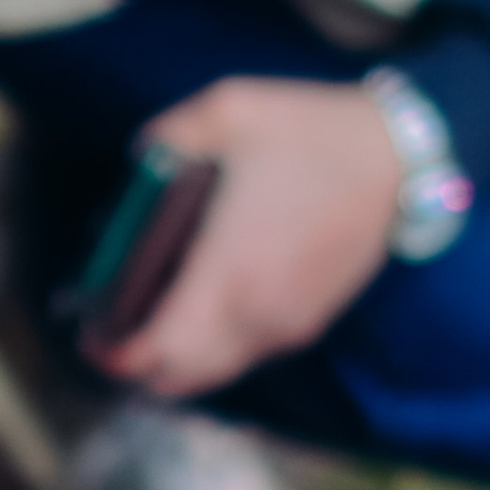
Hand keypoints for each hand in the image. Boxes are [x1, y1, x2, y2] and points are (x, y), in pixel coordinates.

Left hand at [104, 78, 402, 397]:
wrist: (401, 155)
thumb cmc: (309, 131)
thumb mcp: (225, 111)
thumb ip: (162, 141)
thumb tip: (133, 168)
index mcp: (227, 274)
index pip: (153, 352)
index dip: (109, 353)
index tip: (87, 333)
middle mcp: (256, 315)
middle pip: (174, 378)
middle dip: (132, 363)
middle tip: (108, 328)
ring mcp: (285, 325)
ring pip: (210, 374)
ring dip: (172, 360)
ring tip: (145, 321)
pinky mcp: (307, 322)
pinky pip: (243, 356)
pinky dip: (209, 349)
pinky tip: (195, 309)